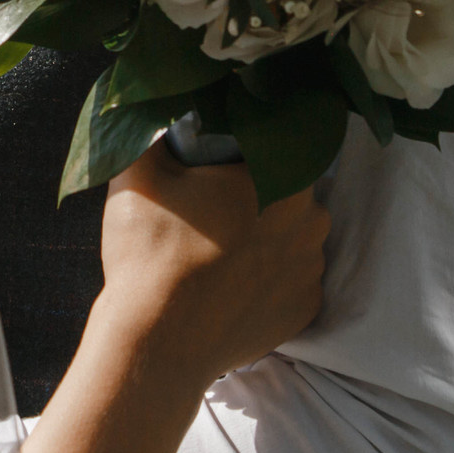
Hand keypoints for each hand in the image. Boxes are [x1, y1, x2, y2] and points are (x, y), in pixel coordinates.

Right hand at [94, 149, 329, 391]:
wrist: (157, 345)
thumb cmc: (150, 253)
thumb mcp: (139, 174)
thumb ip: (154, 129)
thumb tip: (159, 108)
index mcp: (284, 178)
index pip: (283, 142)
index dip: (252, 147)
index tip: (222, 161)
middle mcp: (313, 221)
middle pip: (290, 189)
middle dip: (259, 192)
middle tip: (212, 205)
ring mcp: (312, 270)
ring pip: (293, 235)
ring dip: (267, 235)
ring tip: (218, 249)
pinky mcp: (305, 310)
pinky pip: (292, 278)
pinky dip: (268, 277)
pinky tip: (232, 281)